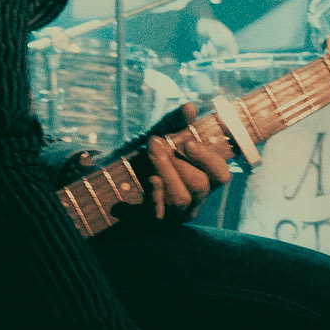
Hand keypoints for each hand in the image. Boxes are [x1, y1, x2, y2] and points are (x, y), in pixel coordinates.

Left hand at [144, 102, 231, 224]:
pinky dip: (156, 194)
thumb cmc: (141, 157)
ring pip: (181, 199)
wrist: (108, 180)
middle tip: (156, 143)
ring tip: (150, 151)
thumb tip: (191, 107)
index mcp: (201, 180)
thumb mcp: (158, 135)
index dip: (209, 159)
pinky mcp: (152, 222)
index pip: (221, 175)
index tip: (186, 143)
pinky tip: (150, 179)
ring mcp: (173, 215)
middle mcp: (192, 200)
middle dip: (179, 162)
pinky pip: (159, 213)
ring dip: (165, 171)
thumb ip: (174, 122)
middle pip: (200, 185)